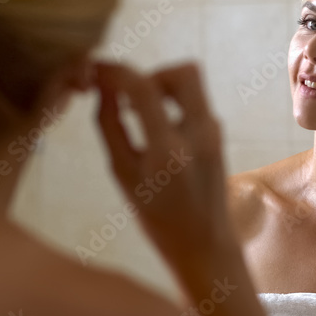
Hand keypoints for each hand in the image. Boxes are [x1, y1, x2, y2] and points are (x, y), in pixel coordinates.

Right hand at [95, 61, 234, 268]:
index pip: (144, 89)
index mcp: (170, 150)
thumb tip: (103, 89)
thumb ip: (110, 127)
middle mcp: (200, 134)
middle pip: (185, 71)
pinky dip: (171, 102)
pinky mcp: (218, 134)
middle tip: (130, 96)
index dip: (116, 72)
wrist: (205, 244)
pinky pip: (194, 101)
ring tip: (137, 114)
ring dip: (161, 87)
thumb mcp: (123, 175)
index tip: (97, 71)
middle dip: (151, 73)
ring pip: (191, 83)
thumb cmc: (158, 219)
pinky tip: (154, 127)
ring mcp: (215, 132)